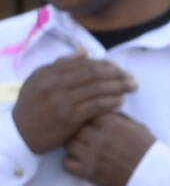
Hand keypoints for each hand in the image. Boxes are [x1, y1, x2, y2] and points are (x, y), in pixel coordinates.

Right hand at [13, 57, 133, 154]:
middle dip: (117, 74)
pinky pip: (96, 106)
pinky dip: (111, 102)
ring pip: (97, 89)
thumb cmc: (32, 105)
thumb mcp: (38, 80)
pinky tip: (121, 101)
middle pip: (94, 74)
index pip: (84, 64)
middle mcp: (55, 85)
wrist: (20, 133)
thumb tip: (84, 52)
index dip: (105, 64)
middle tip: (131, 77)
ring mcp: (62, 101)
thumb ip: (61, 65)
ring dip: (119, 86)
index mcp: (48, 73)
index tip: (118, 67)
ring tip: (132, 87)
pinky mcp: (69, 118)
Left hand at [62, 113, 155, 185]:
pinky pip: (66, 163)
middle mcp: (100, 138)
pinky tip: (81, 162)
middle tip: (88, 138)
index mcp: (113, 124)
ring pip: (69, 144)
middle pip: (77, 128)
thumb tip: (105, 110)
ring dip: (75, 146)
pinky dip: (71, 162)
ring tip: (84, 149)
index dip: (91, 119)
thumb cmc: (149, 152)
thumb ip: (119, 118)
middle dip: (81, 132)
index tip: (95, 124)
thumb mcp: (139, 128)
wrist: (154, 178)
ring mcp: (91, 155)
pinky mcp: (87, 172)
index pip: (89, 113)